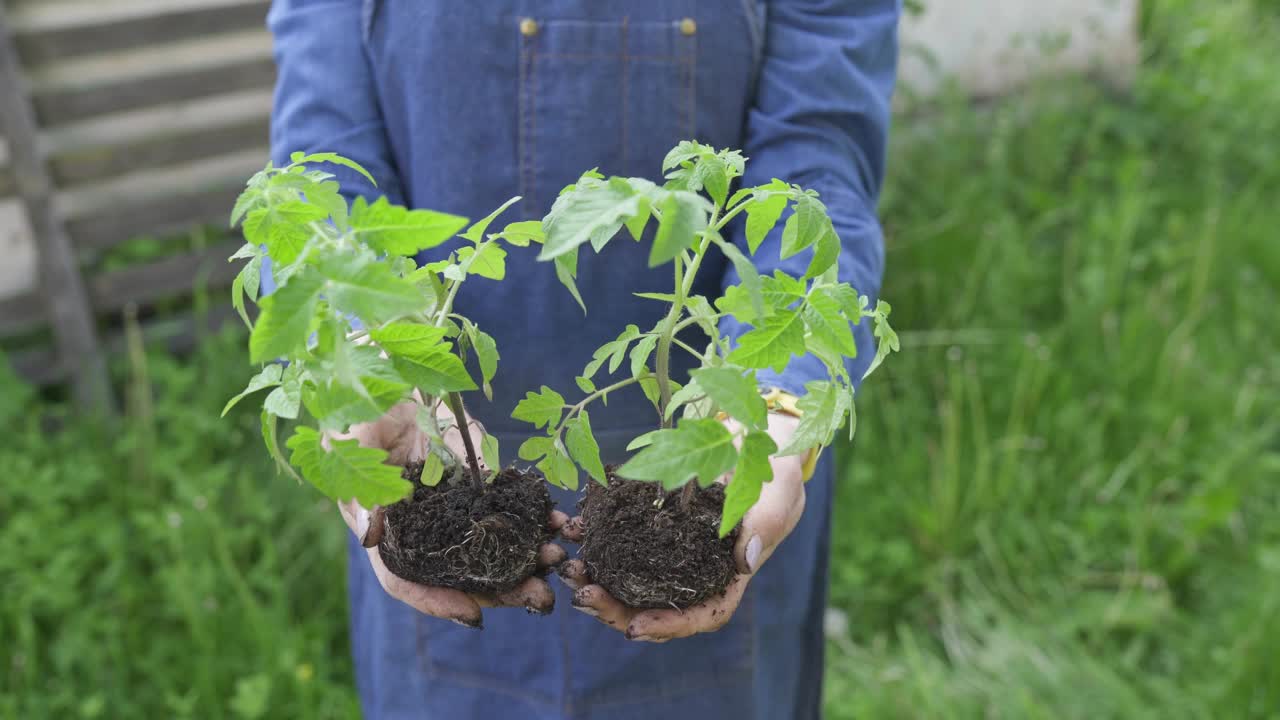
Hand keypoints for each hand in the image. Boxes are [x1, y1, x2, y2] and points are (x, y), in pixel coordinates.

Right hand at [332, 400, 569, 626]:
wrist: (393, 366)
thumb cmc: (359, 405)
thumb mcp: (346, 441)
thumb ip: (358, 486)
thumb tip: (368, 535)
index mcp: (384, 527)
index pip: (403, 578)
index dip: (434, 600)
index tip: (472, 614)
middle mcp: (420, 525)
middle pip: (457, 571)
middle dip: (498, 588)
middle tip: (538, 596)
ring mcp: (451, 504)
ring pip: (489, 545)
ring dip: (524, 558)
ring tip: (555, 558)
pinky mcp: (476, 478)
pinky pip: (507, 505)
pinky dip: (533, 516)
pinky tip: (557, 520)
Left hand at [558, 412, 806, 641]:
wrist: (757, 435)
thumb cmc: (775, 471)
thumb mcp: (778, 494)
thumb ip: (765, 524)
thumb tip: (745, 561)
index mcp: (728, 574)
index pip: (700, 613)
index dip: (668, 625)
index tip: (635, 628)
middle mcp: (694, 568)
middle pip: (653, 604)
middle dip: (615, 607)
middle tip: (582, 595)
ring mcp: (669, 546)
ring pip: (629, 576)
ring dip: (596, 576)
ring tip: (567, 567)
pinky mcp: (651, 519)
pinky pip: (619, 535)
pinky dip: (594, 534)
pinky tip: (572, 526)